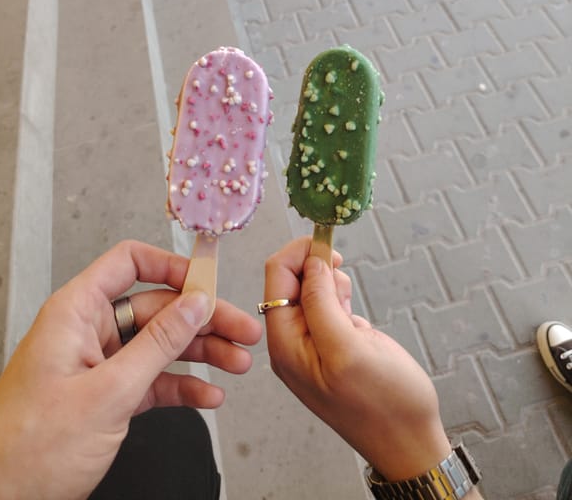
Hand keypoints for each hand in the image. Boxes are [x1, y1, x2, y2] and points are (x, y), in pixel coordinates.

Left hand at [0, 240, 261, 499]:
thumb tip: (194, 304)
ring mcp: (99, 364)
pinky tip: (208, 394)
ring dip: (201, 354)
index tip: (208, 281)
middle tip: (241, 330)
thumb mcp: (108, 392)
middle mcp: (88, 332)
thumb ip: (157, 344)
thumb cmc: (28, 451)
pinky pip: (152, 379)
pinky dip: (181, 386)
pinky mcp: (106, 396)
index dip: (172, 267)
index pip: (129, 264)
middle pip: (157, 308)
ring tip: (237, 361)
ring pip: (160, 345)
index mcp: (76, 312)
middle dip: (202, 320)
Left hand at [264, 237, 450, 481]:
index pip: (277, 277)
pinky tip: (359, 325)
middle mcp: (292, 341)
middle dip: (319, 272)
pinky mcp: (333, 344)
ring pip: (313, 290)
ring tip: (354, 316)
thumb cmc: (384, 404)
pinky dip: (344, 302)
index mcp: (285, 343)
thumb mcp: (349, 349)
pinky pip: (330, 306)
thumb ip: (322, 303)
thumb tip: (311, 263)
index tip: (329, 247)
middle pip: (292, 280)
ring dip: (334, 288)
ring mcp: (313, 343)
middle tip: (346, 290)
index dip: (300, 254)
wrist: (411, 441)